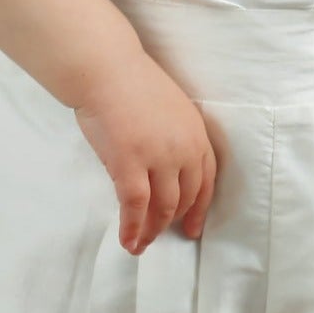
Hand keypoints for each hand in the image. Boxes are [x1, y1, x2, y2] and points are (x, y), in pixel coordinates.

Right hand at [73, 52, 218, 254]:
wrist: (106, 68)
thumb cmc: (131, 83)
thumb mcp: (169, 110)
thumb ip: (172, 138)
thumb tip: (161, 169)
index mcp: (196, 134)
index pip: (207, 181)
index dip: (200, 208)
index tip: (194, 228)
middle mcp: (184, 149)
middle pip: (186, 197)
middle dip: (175, 222)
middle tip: (162, 237)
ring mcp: (159, 158)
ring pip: (163, 207)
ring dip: (153, 230)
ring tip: (142, 244)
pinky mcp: (130, 164)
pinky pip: (135, 206)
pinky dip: (133, 228)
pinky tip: (128, 242)